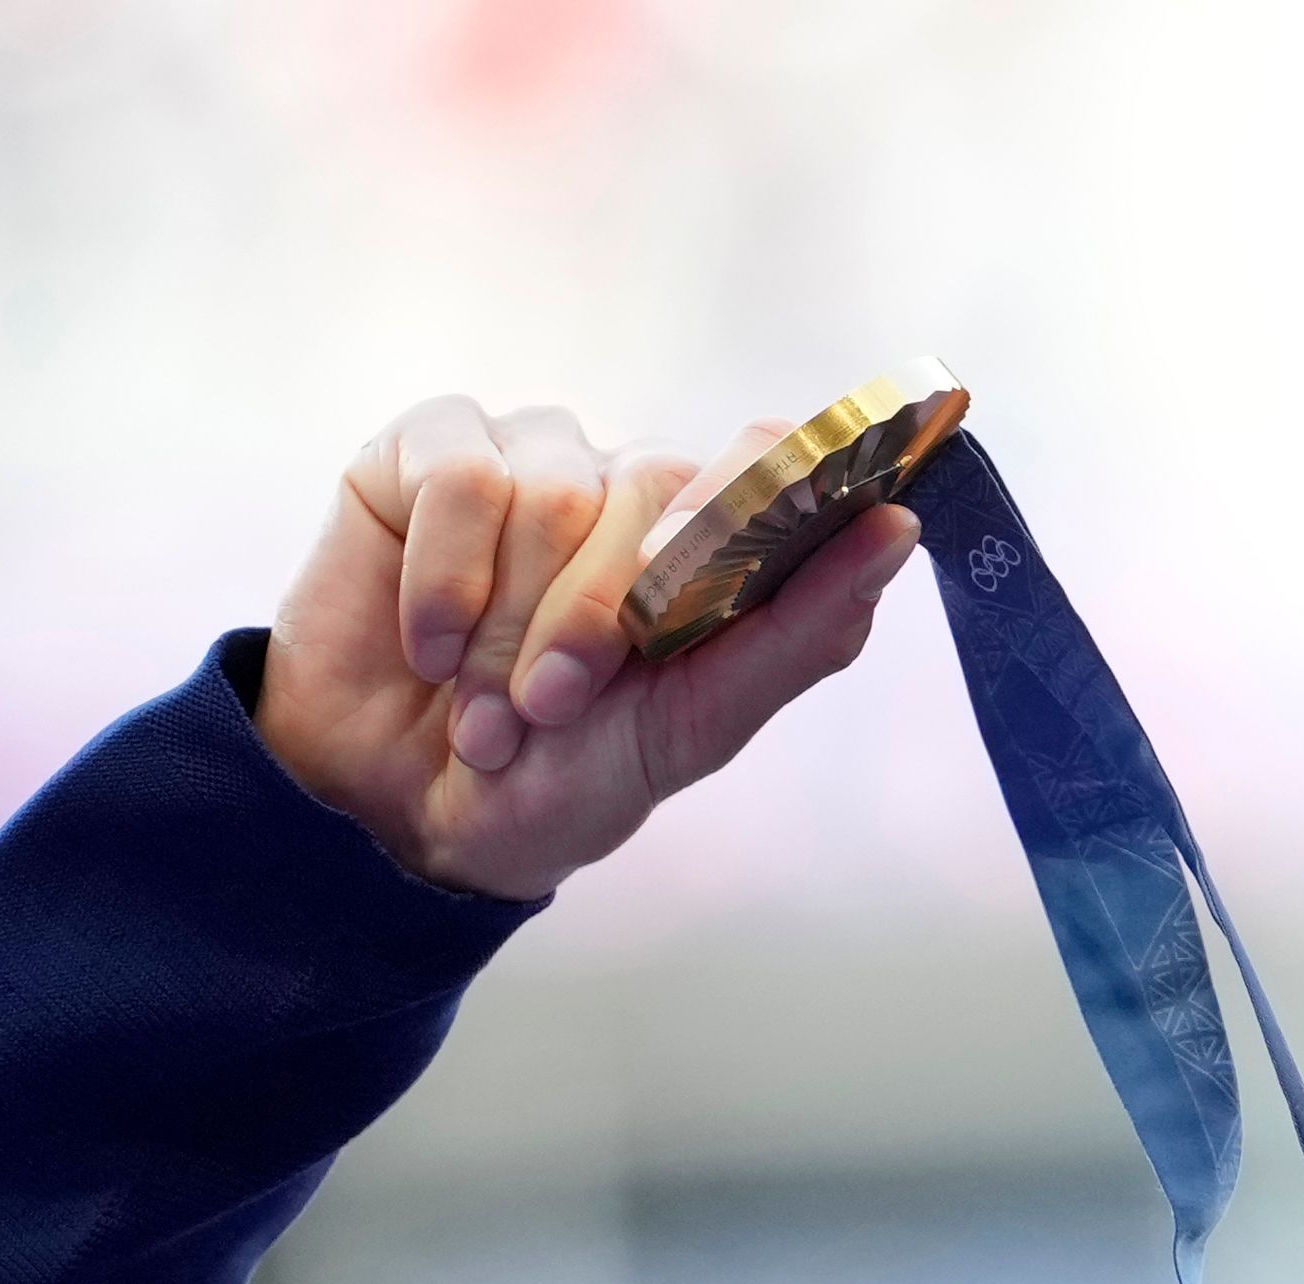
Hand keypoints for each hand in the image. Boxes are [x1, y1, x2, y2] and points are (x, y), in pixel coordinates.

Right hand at [253, 398, 919, 901]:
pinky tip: (426, 648)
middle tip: (552, 710)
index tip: (734, 574)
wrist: (402, 814)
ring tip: (485, 710)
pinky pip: (460, 475)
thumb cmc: (560, 777)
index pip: (770, 461)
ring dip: (510, 626)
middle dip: (599, 620)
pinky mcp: (427, 450)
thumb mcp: (693, 727)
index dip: (760, 506)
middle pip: (657, 490)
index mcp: (709, 538)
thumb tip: (901, 529)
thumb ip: (797, 633)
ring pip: (553, 489)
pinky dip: (444, 581)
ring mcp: (531, 455)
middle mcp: (627, 482)